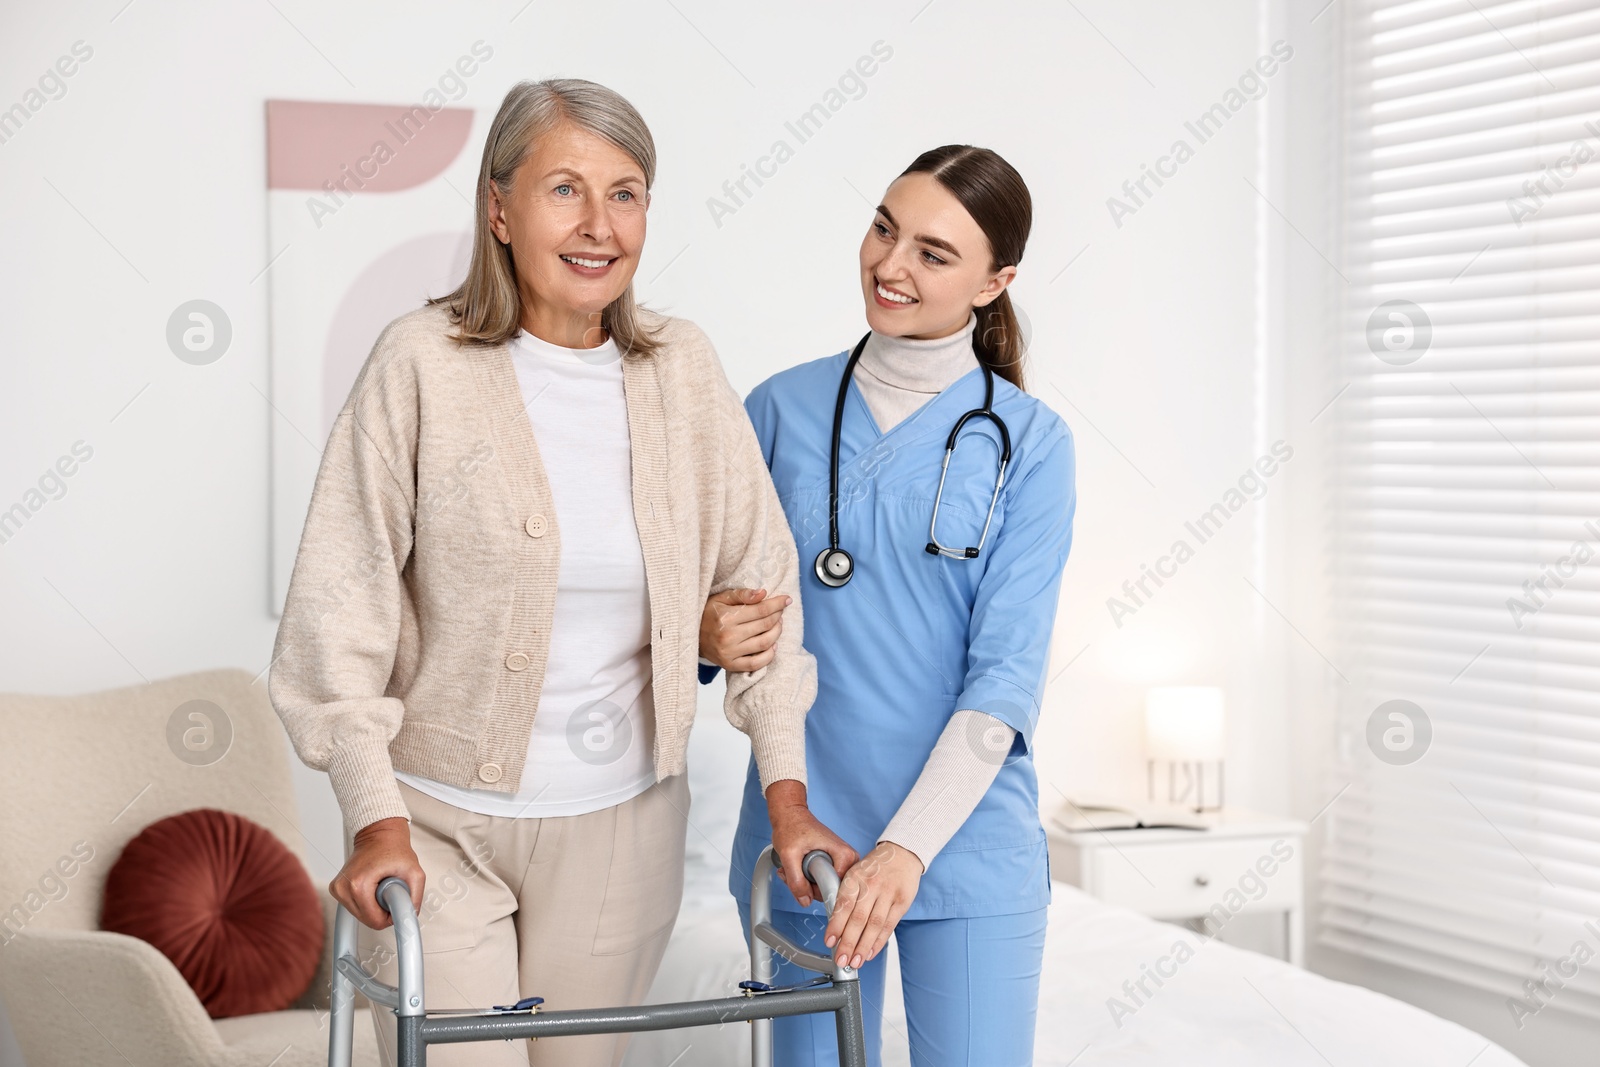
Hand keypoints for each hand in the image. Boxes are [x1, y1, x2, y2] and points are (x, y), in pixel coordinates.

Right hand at [329, 817, 424, 929]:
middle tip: (388, 887)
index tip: (395, 897)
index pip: (375, 921)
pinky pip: (355, 907)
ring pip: (361, 915)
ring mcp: (338, 889)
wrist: (379, 834)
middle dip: (382, 909)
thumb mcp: (415, 873)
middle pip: (367, 920)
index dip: (390, 914)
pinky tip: (371, 885)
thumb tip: (409, 918)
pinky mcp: (337, 889)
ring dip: (374, 905)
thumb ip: (415, 899)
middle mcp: (344, 888)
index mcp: (358, 885)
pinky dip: (366, 901)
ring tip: (380, 884)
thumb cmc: (394, 849)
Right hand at [700, 588, 789, 671]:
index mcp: (726, 617)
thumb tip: (763, 593)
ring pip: (764, 643)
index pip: (760, 610)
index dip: (777, 604)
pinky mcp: (730, 665)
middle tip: (780, 611)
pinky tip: (773, 645)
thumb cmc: (707, 614)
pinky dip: (769, 655)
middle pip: (765, 626)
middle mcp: (728, 636)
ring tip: (777, 625)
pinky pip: (756, 663)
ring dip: (776, 633)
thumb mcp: (721, 598)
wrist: (691, 635)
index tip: (786, 599)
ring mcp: (730, 653)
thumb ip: (742, 594)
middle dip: (778, 616)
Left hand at [766, 780, 857, 907]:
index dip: (815, 891)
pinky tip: (795, 868)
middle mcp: (848, 859)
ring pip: (822, 887)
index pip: (836, 890)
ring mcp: (841, 862)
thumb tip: (805, 901)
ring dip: (803, 882)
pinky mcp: (833, 863)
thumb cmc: (792, 826)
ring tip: (791, 868)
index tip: (801, 883)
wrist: (790, 814)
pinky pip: (820, 881)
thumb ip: (796, 881)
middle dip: (807, 886)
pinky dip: (805, 878)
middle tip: (792, 872)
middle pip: (829, 890)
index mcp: (844, 855)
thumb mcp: (789, 855)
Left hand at [824, 842, 922, 969]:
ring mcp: (888, 894)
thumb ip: (846, 895)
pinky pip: (889, 926)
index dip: (836, 925)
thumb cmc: (875, 866)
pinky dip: (879, 942)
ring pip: (874, 925)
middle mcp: (871, 885)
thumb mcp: (855, 873)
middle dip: (848, 943)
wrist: (902, 853)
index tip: (829, 942)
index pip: (843, 904)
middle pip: (858, 919)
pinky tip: (870, 953)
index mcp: (855, 877)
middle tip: (841, 960)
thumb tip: (835, 924)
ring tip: (855, 962)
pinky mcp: (901, 902)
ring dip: (863, 947)